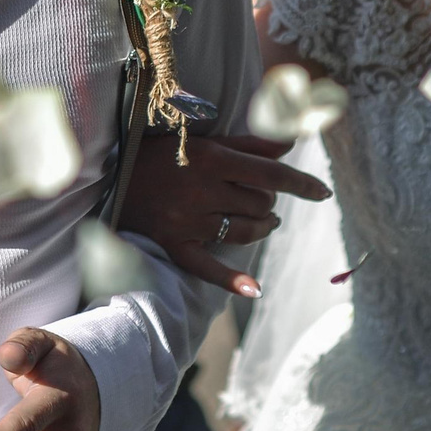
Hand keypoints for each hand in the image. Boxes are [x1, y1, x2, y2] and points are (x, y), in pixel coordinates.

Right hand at [115, 130, 330, 296]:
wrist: (107, 174)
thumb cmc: (159, 151)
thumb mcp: (201, 140)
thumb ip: (247, 143)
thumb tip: (290, 143)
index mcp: (210, 157)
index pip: (270, 173)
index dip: (301, 184)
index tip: (323, 192)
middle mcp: (202, 189)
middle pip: (260, 204)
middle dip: (268, 202)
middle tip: (261, 198)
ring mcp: (187, 220)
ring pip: (244, 231)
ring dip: (262, 228)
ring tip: (265, 223)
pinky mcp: (173, 243)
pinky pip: (207, 266)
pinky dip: (232, 280)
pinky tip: (256, 290)